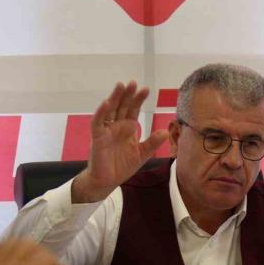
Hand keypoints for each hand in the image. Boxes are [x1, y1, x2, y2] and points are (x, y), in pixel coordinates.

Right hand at [71, 81, 168, 202]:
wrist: (108, 181)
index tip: (146, 89)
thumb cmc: (122, 166)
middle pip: (122, 106)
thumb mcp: (142, 154)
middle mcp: (116, 126)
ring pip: (110, 110)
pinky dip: (101, 112)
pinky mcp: (97, 137)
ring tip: (121, 86)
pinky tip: (106, 103)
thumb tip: (165, 131)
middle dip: (128, 95)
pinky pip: (97, 122)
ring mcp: (106, 130)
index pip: (133, 110)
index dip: (138, 100)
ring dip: (115, 98)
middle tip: (134, 83)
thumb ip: (152, 142)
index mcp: (127, 128)